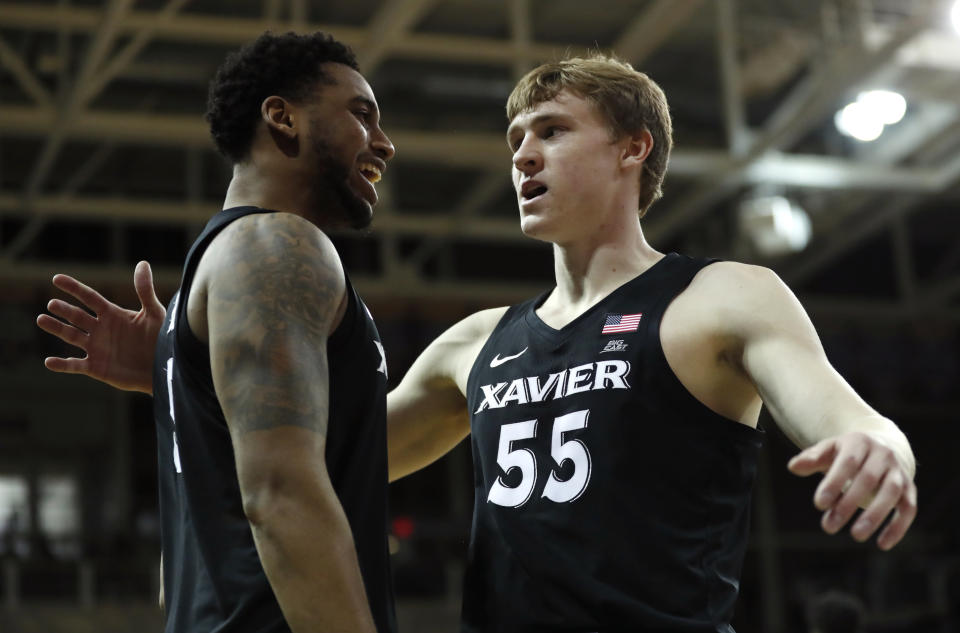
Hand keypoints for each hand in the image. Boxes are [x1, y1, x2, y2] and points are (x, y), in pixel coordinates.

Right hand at [36, 261, 165, 393]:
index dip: (74, 288)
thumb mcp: (155, 313)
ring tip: (41, 319)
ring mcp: (97, 348)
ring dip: (56, 328)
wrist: (165, 368)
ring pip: (71, 336)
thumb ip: (145, 291)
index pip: (90, 298)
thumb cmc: (162, 339)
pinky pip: (75, 366)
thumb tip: (142, 263)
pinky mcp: (96, 367)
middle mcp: (101, 329)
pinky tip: (49, 361)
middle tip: (52, 303)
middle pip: (78, 316)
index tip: (57, 278)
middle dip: (64, 310)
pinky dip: (62, 365)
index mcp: (113, 314)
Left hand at [788, 431, 916, 549]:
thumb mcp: (828, 451)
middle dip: (847, 504)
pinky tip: (882, 544)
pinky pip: (908, 509)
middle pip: (867, 479)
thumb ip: (811, 459)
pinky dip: (898, 527)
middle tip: (828, 527)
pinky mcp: (910, 489)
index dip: (834, 483)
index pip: (847, 463)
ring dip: (874, 516)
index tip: (819, 505)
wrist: (880, 446)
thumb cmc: (845, 453)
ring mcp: (898, 471)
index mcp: (859, 442)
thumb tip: (792, 467)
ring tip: (855, 536)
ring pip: (891, 493)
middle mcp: (882, 455)